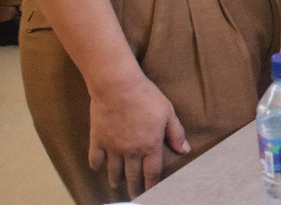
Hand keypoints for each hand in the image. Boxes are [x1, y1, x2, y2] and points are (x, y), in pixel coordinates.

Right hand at [87, 74, 188, 197]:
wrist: (118, 87)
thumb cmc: (146, 97)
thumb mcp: (168, 113)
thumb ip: (176, 133)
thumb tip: (185, 150)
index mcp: (150, 146)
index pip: (153, 173)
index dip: (153, 185)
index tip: (153, 194)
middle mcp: (131, 151)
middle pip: (133, 176)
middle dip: (135, 188)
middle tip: (135, 196)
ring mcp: (113, 147)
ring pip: (114, 171)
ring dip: (115, 180)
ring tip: (116, 185)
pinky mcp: (98, 140)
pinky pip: (95, 159)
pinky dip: (97, 166)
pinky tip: (99, 167)